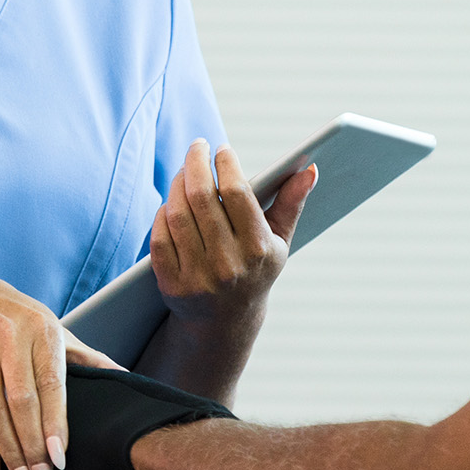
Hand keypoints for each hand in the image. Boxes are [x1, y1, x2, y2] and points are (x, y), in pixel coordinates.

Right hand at [0, 271, 121, 469]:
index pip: (53, 387)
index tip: (60, 460)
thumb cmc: (12, 319)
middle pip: (24, 401)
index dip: (56, 425)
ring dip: (5, 445)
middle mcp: (13, 336)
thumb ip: (84, 356)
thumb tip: (125, 376)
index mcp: (43, 332)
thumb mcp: (49, 328)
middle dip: (33, 445)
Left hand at [149, 141, 314, 323]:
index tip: (222, 149)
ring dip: (177, 185)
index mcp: (258, 249)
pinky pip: (160, 237)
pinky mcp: (172, 286)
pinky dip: (162, 215)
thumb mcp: (278, 241)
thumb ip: (291, 203)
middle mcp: (228, 264)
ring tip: (185, 171)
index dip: (226, 164)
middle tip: (197, 147)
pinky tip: (171, 203)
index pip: (236, 192)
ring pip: (178, 214)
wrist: (226, 322)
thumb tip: (309, 170)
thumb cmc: (254, 269)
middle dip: (196, 163)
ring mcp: (198, 276)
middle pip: (202, 197)